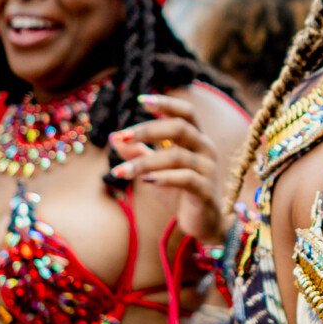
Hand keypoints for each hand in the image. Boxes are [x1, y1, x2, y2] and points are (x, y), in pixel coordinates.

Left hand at [108, 95, 227, 245]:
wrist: (204, 223)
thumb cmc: (180, 192)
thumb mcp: (155, 170)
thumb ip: (139, 153)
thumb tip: (114, 138)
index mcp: (196, 139)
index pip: (186, 112)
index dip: (166, 104)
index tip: (140, 100)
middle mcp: (205, 149)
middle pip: (181, 128)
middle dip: (148, 130)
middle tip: (121, 137)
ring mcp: (208, 169)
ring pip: (177, 156)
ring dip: (144, 162)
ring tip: (120, 171)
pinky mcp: (206, 191)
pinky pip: (186, 179)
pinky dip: (163, 178)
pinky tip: (144, 181)